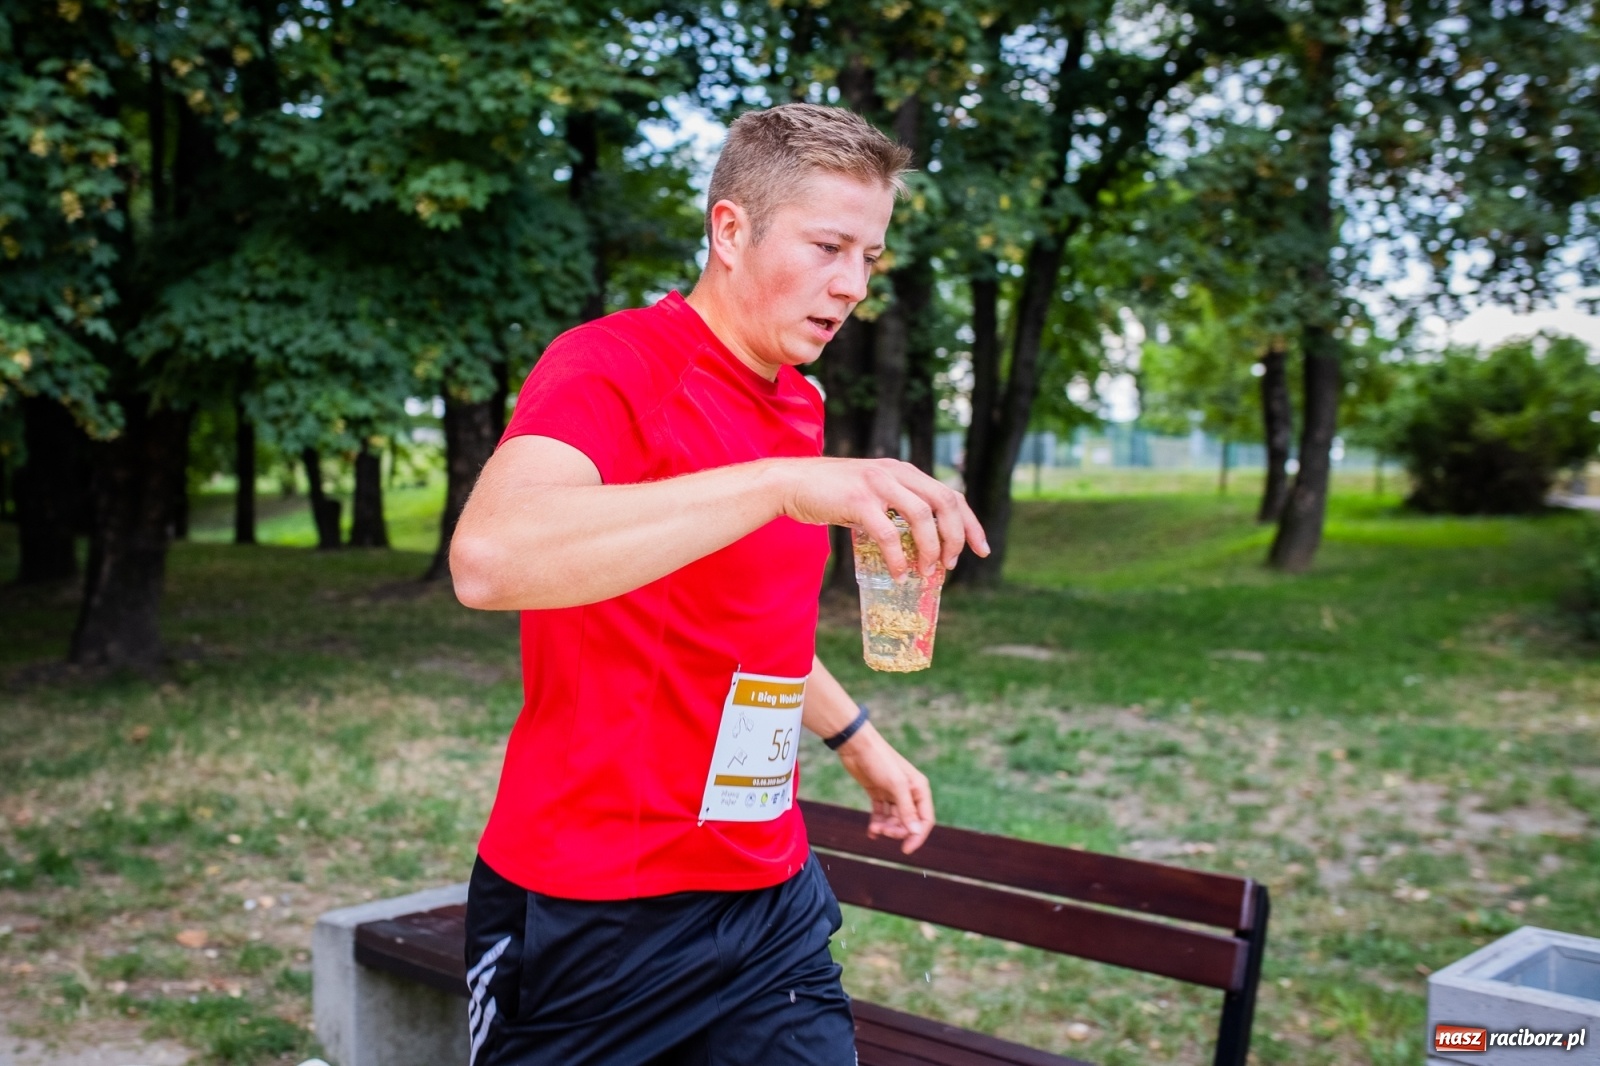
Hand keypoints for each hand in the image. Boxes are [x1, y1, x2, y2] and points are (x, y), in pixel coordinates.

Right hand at [770, 457, 987, 578]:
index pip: (950, 495)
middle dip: (956, 537)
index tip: (981, 549)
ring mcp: (878, 484)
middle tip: (951, 566)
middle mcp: (896, 473)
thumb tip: (917, 543)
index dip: (970, 523)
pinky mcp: (858, 500)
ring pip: (921, 517)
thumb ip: (894, 506)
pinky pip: (888, 533)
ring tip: (926, 573)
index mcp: (904, 471)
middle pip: (945, 502)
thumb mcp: (871, 493)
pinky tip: (898, 575)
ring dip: (930, 549)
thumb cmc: (830, 494)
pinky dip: (898, 558)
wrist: (791, 483)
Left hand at [834, 722, 933, 853]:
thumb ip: (906, 809)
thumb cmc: (879, 760)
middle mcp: (908, 792)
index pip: (925, 819)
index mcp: (918, 789)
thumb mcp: (895, 785)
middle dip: (897, 831)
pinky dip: (877, 824)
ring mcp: (893, 794)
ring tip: (875, 830)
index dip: (917, 836)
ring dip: (886, 828)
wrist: (856, 746)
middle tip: (883, 831)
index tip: (905, 849)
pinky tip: (871, 832)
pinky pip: (881, 814)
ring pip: (894, 820)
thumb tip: (915, 831)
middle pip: (908, 822)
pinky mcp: (878, 793)